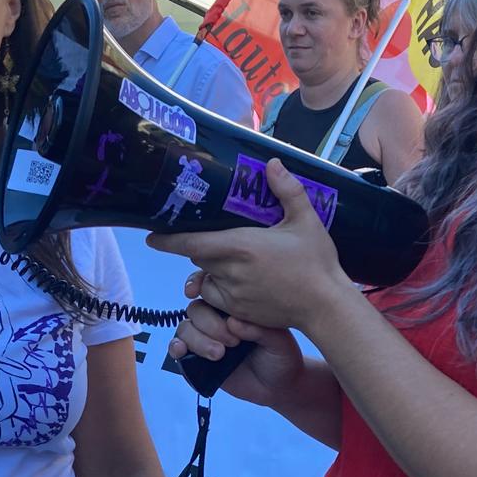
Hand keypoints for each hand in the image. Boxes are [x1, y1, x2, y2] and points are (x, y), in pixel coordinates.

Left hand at [147, 160, 359, 331]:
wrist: (326, 306)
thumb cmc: (317, 262)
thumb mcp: (306, 220)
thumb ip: (287, 191)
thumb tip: (272, 163)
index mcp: (242, 246)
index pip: (193, 244)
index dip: (169, 241)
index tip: (151, 237)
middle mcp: (231, 272)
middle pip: (199, 260)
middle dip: (200, 250)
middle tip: (211, 239)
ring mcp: (234, 295)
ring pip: (206, 281)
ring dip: (210, 272)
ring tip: (231, 263)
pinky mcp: (240, 312)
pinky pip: (218, 300)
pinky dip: (220, 290)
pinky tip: (240, 283)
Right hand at [167, 298, 306, 406]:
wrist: (279, 386)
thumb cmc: (282, 356)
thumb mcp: (279, 340)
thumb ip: (258, 330)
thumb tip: (232, 322)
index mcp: (234, 306)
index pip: (209, 287)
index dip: (197, 283)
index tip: (195, 290)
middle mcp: (217, 319)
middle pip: (195, 310)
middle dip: (210, 325)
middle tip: (233, 342)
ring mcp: (205, 339)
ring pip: (185, 329)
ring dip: (198, 340)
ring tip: (219, 355)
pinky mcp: (198, 359)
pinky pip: (178, 349)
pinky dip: (176, 348)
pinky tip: (182, 352)